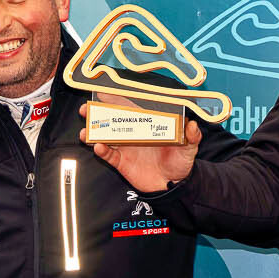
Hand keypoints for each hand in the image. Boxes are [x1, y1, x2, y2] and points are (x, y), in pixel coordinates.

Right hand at [82, 98, 200, 192]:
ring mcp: (126, 147)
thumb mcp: (189, 148)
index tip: (103, 92)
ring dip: (94, 132)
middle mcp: (134, 134)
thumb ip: (191, 137)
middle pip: (113, 120)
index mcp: (147, 125)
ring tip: (85, 131)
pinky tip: (98, 147)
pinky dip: (102, 151)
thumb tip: (192, 124)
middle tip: (85, 109)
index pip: (131, 108)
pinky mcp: (122, 162)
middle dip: (97, 113)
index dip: (117, 99)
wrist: (173, 185)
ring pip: (106, 137)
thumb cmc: (180, 163)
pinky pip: (109, 155)